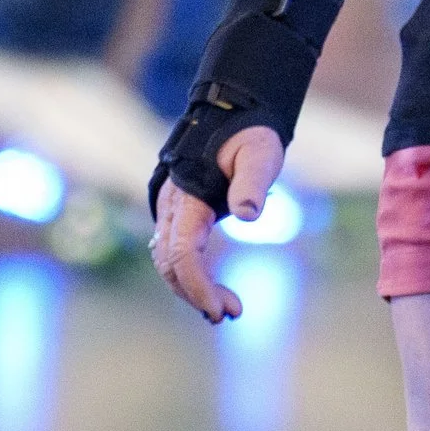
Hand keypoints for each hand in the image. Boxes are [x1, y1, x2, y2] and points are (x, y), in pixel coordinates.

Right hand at [150, 125, 283, 323]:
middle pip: (171, 263)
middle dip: (196, 293)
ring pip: (170, 261)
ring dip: (193, 289)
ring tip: (228, 310)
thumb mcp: (259, 153)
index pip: (183, 252)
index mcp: (188, 197)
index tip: (220, 309)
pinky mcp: (180, 215)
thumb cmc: (250, 135)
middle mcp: (172, 207)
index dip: (198, 284)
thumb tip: (248, 214)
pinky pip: (177, 252)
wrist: (233, 116)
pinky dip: (192, 276)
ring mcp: (172, 211)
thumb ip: (253, 181)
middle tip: (231, 314)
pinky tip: (214, 291)